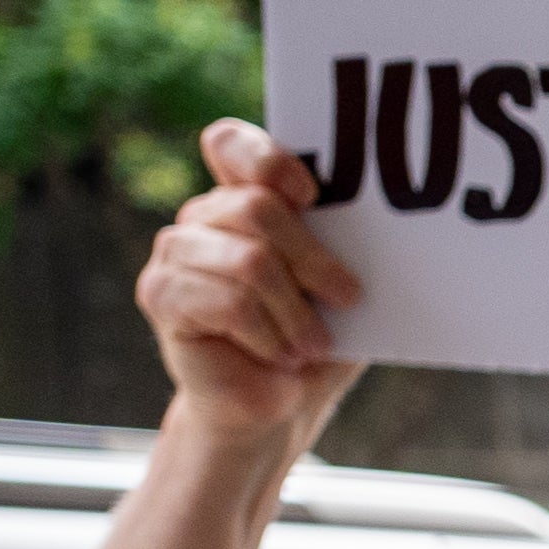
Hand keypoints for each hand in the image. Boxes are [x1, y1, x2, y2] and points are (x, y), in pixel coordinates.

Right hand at [134, 120, 365, 449]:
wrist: (275, 405)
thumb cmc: (313, 339)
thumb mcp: (340, 290)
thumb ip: (343, 251)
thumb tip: (386, 232)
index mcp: (242, 197)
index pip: (230, 144)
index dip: (269, 161)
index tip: (313, 196)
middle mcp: (202, 217)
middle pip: (258, 208)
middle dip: (315, 259)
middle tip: (348, 297)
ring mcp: (175, 253)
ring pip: (250, 261)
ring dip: (295, 311)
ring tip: (313, 345)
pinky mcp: (162, 295)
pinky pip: (229, 303)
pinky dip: (270, 335)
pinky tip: (281, 355)